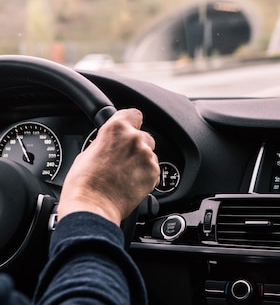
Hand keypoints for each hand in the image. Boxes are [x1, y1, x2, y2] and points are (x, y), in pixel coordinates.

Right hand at [57, 108, 159, 225]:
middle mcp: (135, 139)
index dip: (131, 122)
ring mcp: (147, 156)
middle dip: (135, 146)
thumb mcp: (88, 151)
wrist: (92, 207)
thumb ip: (106, 141)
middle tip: (121, 160)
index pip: (134, 114)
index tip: (129, 127)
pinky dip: (145, 174)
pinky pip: (152, 169)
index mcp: (117, 128)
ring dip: (140, 161)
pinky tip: (130, 182)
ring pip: (149, 154)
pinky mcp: (154, 173)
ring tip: (123, 175)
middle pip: (143, 136)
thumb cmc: (84, 183)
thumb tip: (112, 141)